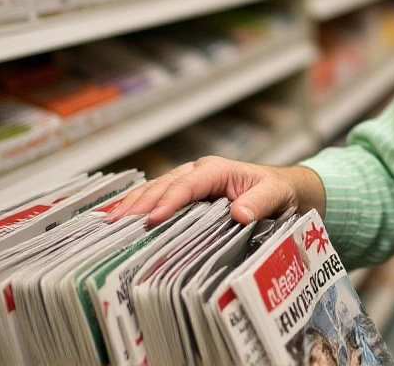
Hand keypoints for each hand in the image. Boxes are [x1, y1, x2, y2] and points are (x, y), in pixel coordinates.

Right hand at [106, 156, 325, 226]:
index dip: (168, 201)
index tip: (152, 219)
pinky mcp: (187, 195)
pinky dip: (138, 206)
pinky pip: (159, 197)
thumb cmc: (279, 190)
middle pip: (163, 185)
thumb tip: (240, 213)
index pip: (188, 184)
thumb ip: (262, 201)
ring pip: (155, 189)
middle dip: (139, 203)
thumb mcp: (277, 194)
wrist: (285, 190)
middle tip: (116, 223)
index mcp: (217, 169)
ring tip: (108, 221)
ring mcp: (190, 183)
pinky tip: (119, 217)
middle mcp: (199, 173)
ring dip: (132, 204)